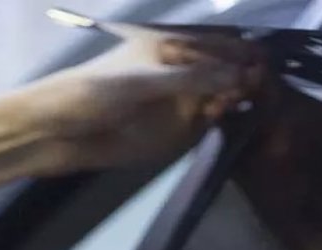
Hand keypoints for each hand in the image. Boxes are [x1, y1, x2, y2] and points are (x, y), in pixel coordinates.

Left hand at [3, 30, 257, 174]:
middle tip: (266, 84)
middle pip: (225, 68)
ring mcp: (179, 101)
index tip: (265, 61)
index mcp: (167, 47)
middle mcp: (180, 71)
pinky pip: (210, 122)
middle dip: (246, 73)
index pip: (216, 43)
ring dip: (240, 97)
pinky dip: (226, 119)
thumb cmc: (90, 94)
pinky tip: (233, 117)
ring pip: (222, 95)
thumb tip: (238, 77)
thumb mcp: (141, 83)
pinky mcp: (177, 130)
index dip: (242, 50)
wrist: (54, 134)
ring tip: (255, 101)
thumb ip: (190, 80)